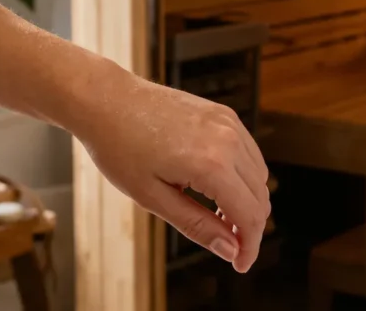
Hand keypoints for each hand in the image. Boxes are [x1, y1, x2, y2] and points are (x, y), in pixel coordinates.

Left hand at [75, 76, 270, 272]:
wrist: (106, 100)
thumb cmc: (119, 148)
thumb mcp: (152, 197)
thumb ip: (196, 225)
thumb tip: (230, 251)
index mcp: (211, 164)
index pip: (250, 216)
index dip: (249, 247)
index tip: (240, 265)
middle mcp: (228, 140)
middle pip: (260, 196)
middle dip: (249, 227)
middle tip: (227, 246)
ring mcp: (227, 122)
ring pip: (259, 174)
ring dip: (247, 201)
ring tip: (218, 218)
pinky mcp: (222, 113)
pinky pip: (247, 151)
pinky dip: (242, 175)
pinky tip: (216, 188)